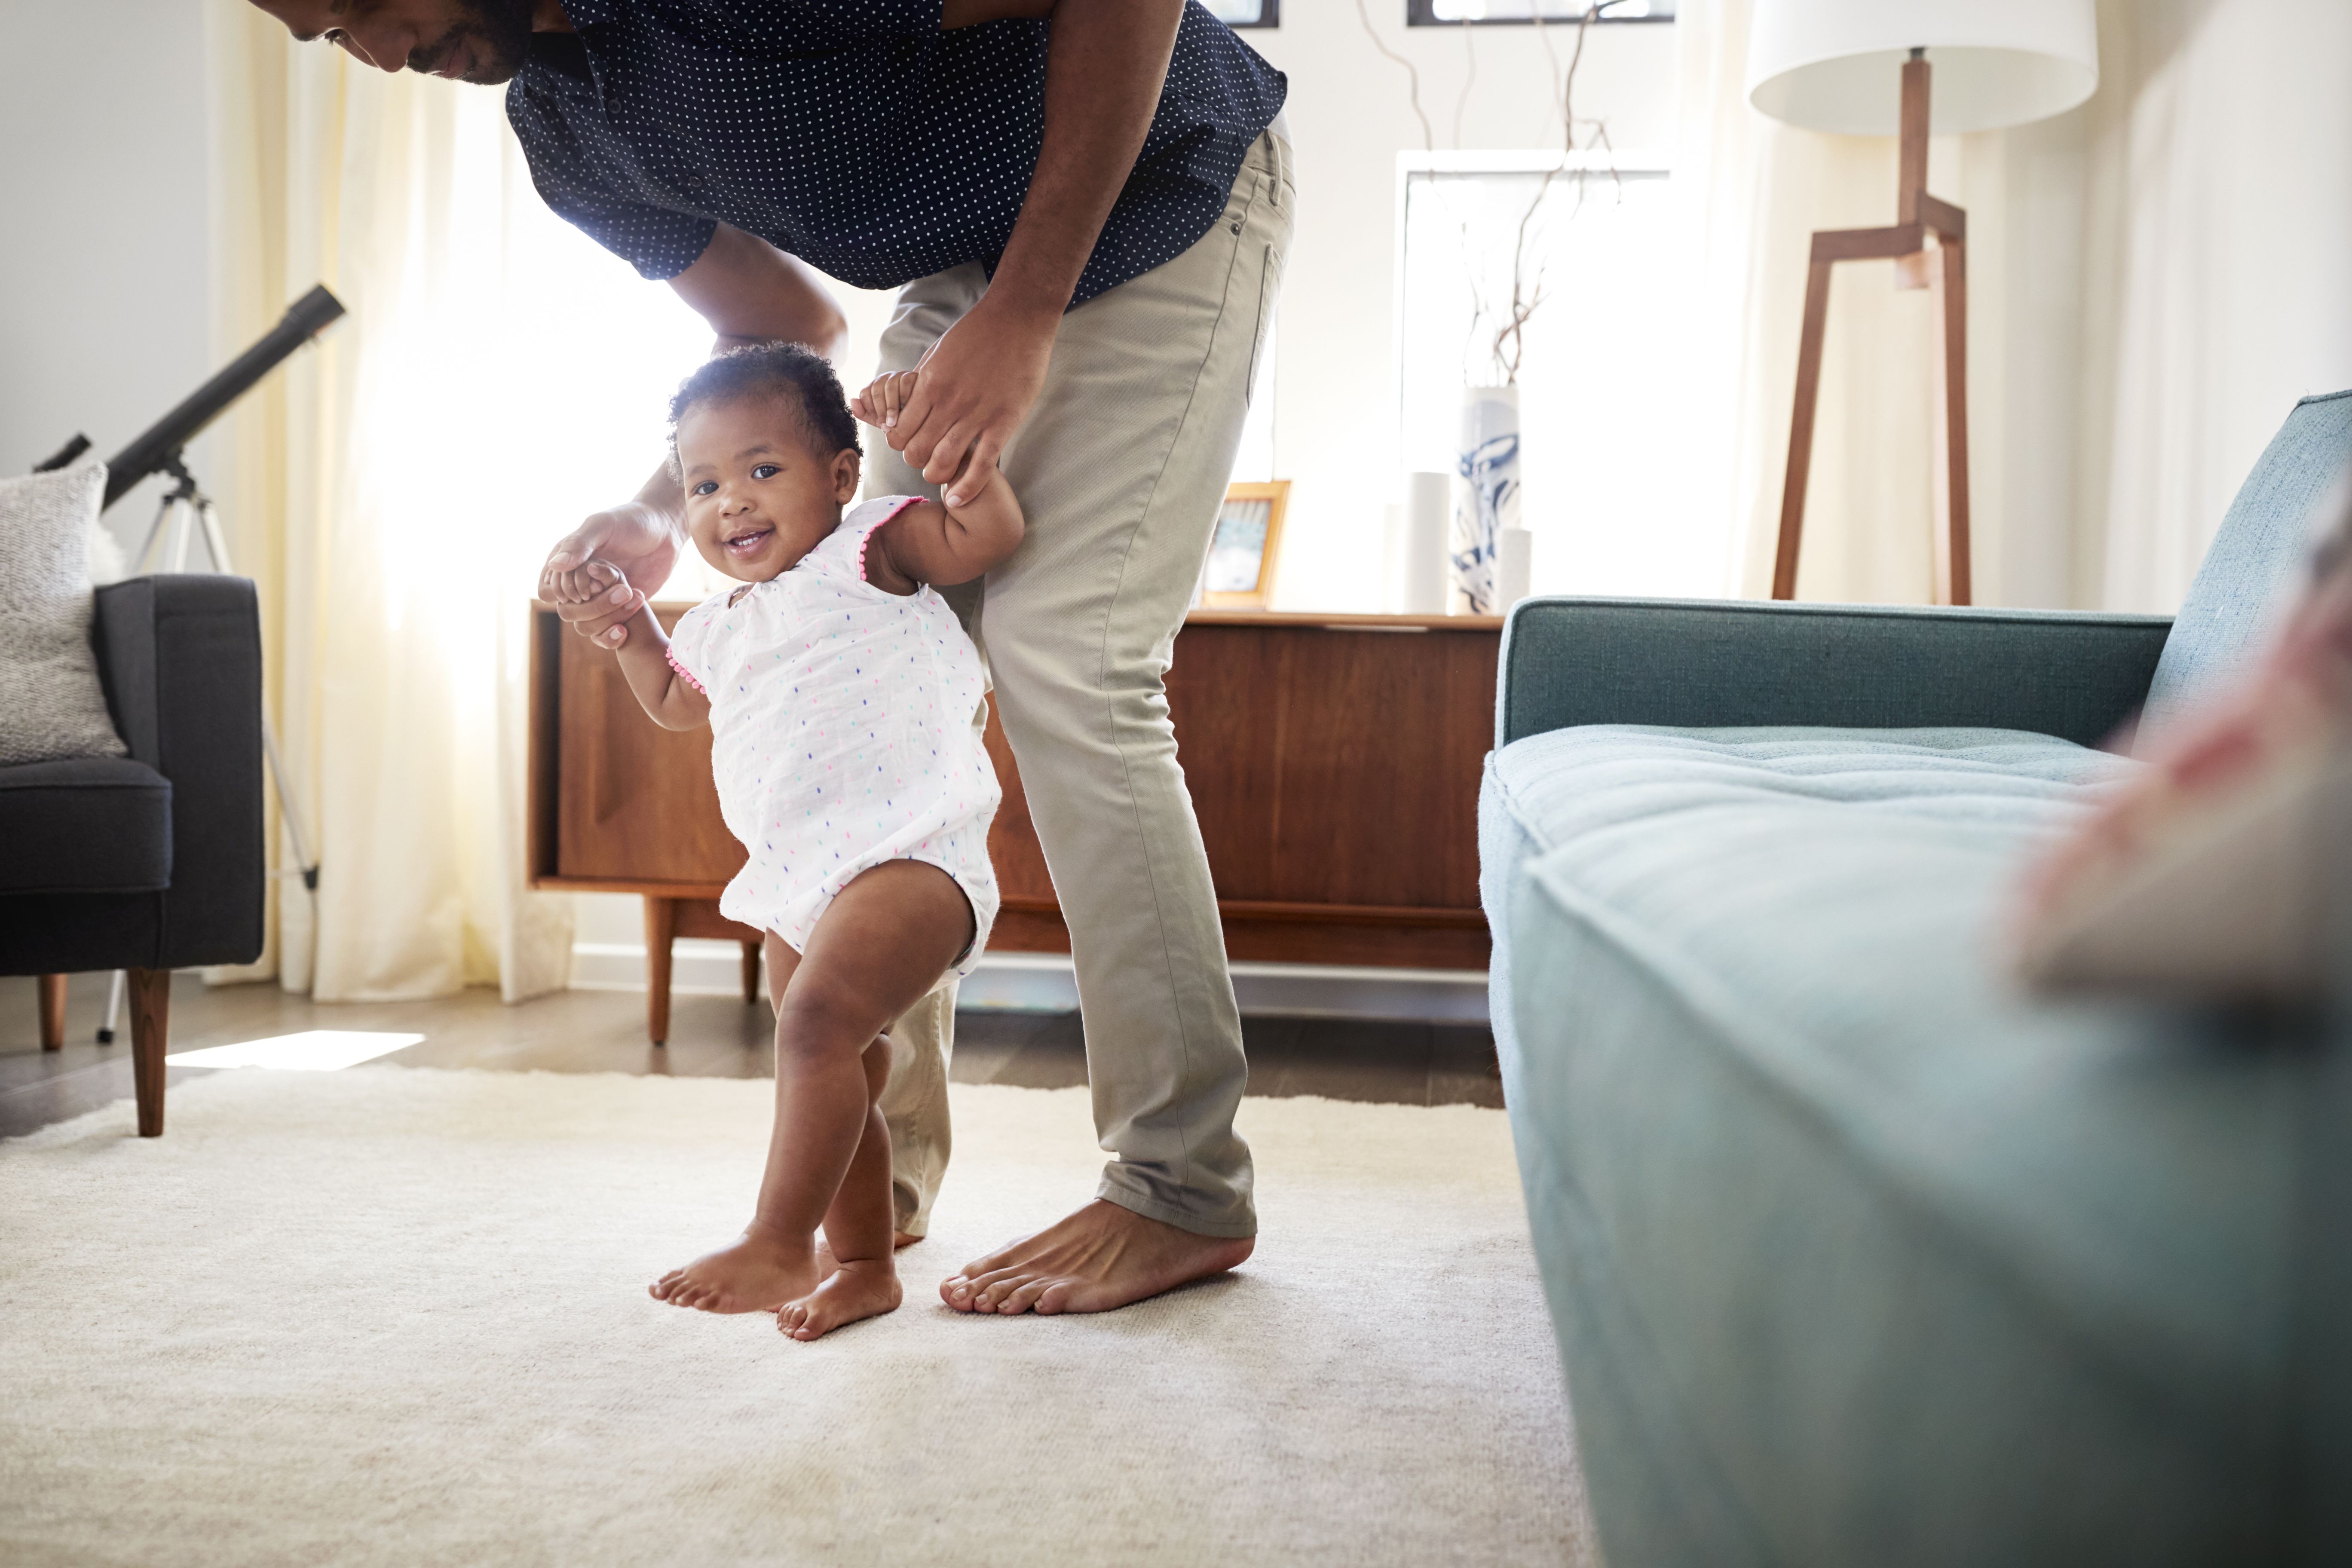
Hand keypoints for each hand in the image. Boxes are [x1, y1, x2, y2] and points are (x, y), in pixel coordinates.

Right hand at [540, 501, 679, 649]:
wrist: (665, 532)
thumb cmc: (631, 522)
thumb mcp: (604, 526)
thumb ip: (579, 544)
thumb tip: (555, 565)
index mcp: (566, 562)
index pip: (548, 590)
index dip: (566, 592)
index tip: (592, 583)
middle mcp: (578, 582)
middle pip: (567, 611)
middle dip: (594, 606)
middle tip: (623, 589)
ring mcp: (597, 597)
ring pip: (585, 625)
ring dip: (609, 617)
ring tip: (634, 595)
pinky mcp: (616, 609)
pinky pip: (604, 632)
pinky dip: (613, 634)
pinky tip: (626, 629)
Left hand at [851, 371, 919, 430]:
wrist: (920, 409)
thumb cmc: (898, 414)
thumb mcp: (880, 418)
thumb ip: (864, 413)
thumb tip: (852, 401)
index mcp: (874, 387)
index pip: (865, 394)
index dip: (871, 410)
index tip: (880, 424)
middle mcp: (884, 379)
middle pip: (876, 390)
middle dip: (881, 411)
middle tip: (888, 426)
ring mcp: (897, 375)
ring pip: (889, 387)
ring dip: (892, 407)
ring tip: (896, 422)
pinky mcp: (911, 375)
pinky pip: (905, 384)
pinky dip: (906, 398)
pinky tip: (909, 409)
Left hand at [890, 299, 1054, 506]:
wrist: (1017, 318)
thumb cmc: (977, 332)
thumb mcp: (937, 353)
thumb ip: (922, 382)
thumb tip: (905, 404)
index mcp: (928, 384)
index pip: (898, 432)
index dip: (899, 445)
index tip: (910, 443)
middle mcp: (948, 402)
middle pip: (915, 452)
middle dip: (917, 461)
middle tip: (927, 458)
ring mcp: (976, 414)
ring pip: (943, 462)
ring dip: (938, 475)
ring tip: (942, 475)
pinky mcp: (1004, 422)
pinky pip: (982, 465)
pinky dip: (968, 487)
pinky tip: (959, 499)